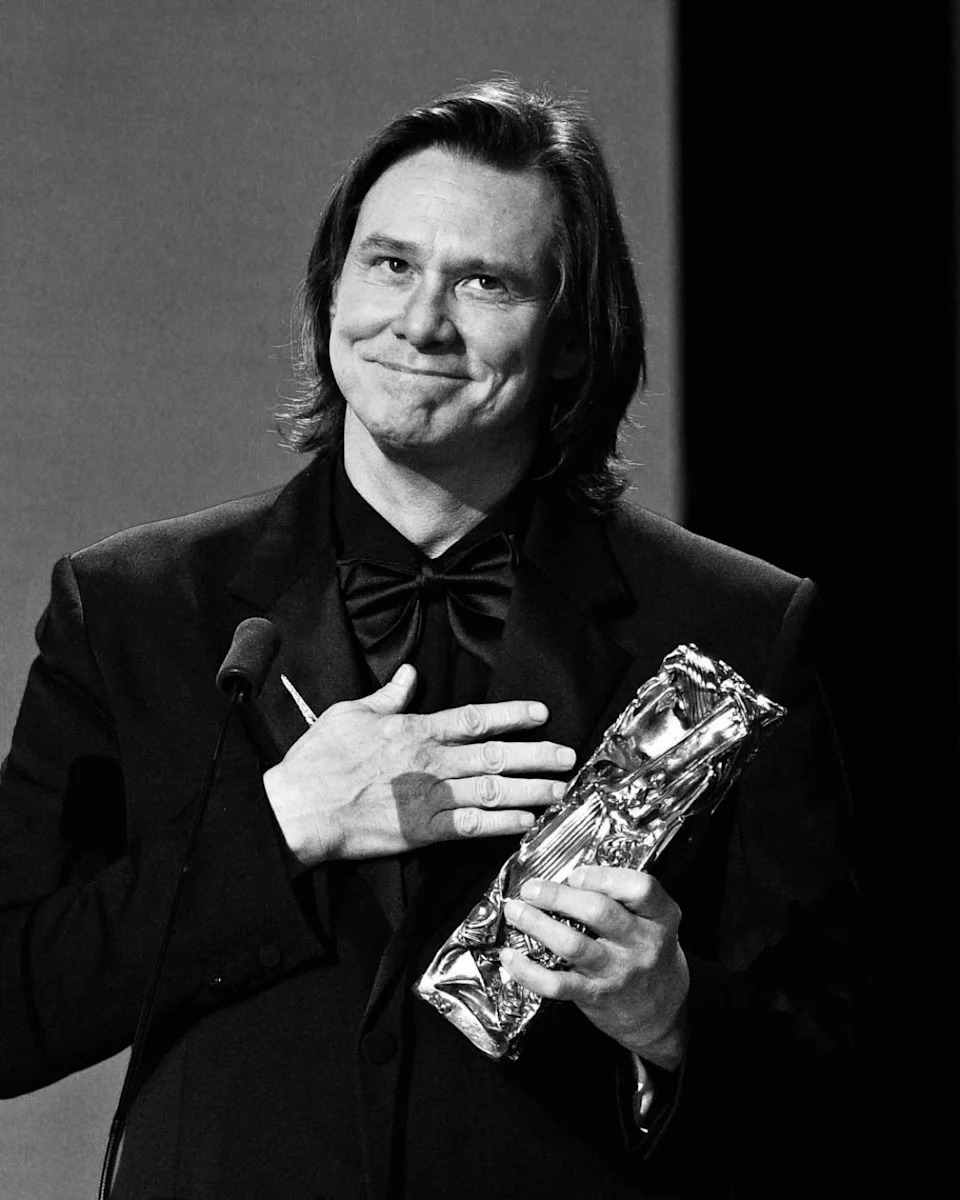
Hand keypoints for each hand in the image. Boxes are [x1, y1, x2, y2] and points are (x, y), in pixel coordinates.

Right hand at [262, 664, 574, 866]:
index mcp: (415, 731)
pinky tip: (526, 821)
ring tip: (559, 788)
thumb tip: (408, 673)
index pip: (475, 719)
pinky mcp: (424, 831)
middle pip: (496, 756)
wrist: (302, 807)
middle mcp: (432, 762)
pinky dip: (503, 823)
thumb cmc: (320, 759)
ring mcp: (431, 797)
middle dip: (537, 754)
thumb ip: (388, 696)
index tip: (540, 714)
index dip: (511, 715)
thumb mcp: (351, 713)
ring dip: (531, 788)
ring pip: (493, 791)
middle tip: (568, 755)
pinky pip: (473, 826)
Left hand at [501, 866, 688, 1068]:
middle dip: (558, 896)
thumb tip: (566, 879)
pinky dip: (528, 971)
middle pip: (599, 912)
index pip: (641, 888)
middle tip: (531, 889)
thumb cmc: (648, 954)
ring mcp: (618, 972)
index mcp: (660, 916)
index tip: (575, 875)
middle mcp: (642, 943)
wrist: (661, 1013)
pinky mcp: (595, 996)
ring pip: (573, 945)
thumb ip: (621, 898)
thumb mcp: (652, 921)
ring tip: (515, 911)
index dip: (603, 877)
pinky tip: (511, 957)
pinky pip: (557, 984)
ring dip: (538, 925)